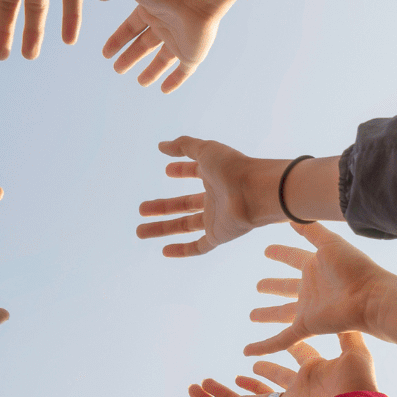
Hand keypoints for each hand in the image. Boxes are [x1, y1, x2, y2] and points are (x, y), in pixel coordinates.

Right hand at [91, 0, 248, 92]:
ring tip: (141, 82)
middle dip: (131, 56)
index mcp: (151, 8)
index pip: (131, 27)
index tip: (106, 53)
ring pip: (164, 59)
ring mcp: (180, 39)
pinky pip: (184, 71)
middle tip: (118, 69)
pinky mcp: (192, 53)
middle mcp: (166, 23)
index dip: (118, 40)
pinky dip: (175, 80)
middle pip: (145, 44)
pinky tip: (165, 90)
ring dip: (152, 70)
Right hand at [137, 136, 284, 257]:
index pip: (195, 171)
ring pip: (184, 225)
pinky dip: (182, 250)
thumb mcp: (206, 150)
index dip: (181, 170)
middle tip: (141, 208)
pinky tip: (164, 250)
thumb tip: (162, 146)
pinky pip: (199, 246)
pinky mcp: (219, 235)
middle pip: (183, 204)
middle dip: (162, 206)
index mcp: (214, 175)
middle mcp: (215, 197)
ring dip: (162, 228)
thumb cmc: (234, 168)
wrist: (257, 192)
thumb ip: (184, 146)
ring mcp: (216, 218)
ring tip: (139, 231)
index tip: (167, 169)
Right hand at [221, 334, 380, 396]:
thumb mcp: (355, 353)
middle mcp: (303, 386)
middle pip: (278, 375)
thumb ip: (348, 334)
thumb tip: (348, 308)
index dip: (290, 343)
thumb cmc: (358, 384)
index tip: (279, 334)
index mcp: (317, 368)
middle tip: (252, 362)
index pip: (300, 352)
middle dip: (265, 369)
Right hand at [245, 222, 396, 356]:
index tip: (266, 251)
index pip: (292, 257)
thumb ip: (310, 230)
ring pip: (281, 313)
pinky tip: (248, 350)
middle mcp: (310, 288)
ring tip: (252, 315)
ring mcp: (308, 309)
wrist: (371, 297)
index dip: (280, 253)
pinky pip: (281, 340)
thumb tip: (291, 217)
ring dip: (267, 315)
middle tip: (258, 286)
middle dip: (272, 286)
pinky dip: (263, 346)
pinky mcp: (307, 326)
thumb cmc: (355, 268)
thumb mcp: (330, 243)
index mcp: (315, 266)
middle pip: (285, 287)